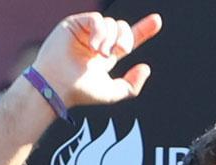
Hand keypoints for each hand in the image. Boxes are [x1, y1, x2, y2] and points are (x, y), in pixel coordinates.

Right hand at [31, 12, 162, 109]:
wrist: (58, 86)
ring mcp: (85, 32)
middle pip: (123, 28)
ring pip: (112, 23)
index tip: (157, 21)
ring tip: (99, 54)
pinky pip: (97, 19)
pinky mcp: (74, 24)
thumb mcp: (113, 93)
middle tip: (120, 51)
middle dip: (127, 39)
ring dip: (110, 39)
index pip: (128, 39)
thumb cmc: (82, 92)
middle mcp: (97, 41)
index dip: (143, 29)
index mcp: (107, 54)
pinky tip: (93, 46)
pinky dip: (100, 32)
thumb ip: (132, 85)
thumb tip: (145, 67)